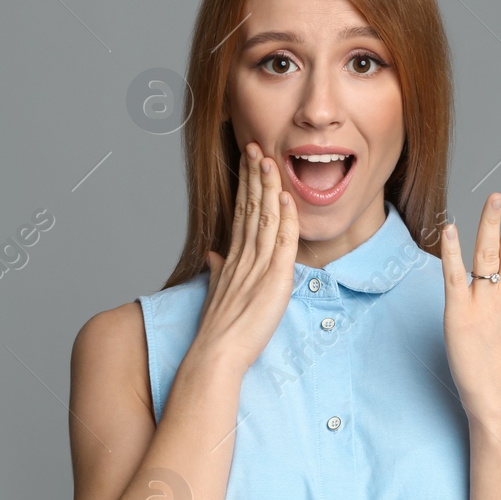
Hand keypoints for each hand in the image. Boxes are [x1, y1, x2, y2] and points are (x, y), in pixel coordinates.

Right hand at [191, 141, 299, 376]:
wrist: (216, 354)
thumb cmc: (219, 330)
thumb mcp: (218, 292)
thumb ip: (218, 270)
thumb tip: (214, 255)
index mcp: (233, 258)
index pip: (240, 212)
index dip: (245, 185)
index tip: (248, 162)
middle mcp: (243, 256)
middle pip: (249, 207)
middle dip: (253, 175)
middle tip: (255, 145)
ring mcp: (258, 266)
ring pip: (264, 217)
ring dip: (267, 187)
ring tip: (268, 158)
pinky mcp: (274, 279)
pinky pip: (281, 243)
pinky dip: (285, 219)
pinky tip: (286, 197)